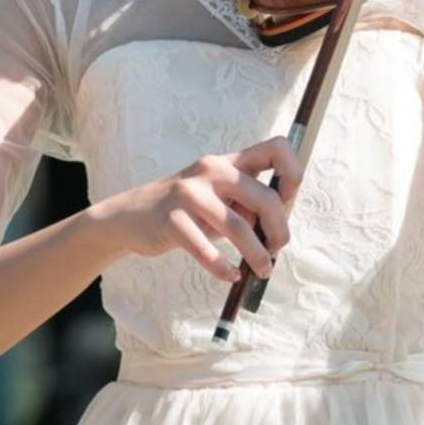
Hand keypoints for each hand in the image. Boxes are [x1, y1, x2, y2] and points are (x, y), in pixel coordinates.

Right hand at [85, 136, 301, 282]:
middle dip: (279, 230)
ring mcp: (190, 193)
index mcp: (229, 161)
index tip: (287, 202)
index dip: (293, 175)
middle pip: (265, 198)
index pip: (277, 149)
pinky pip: (206, 249)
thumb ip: (248, 203)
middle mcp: (212, 170)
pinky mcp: (171, 219)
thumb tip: (281, 228)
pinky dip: (223, 267)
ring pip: (239, 227)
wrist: (130, 216)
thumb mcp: (219, 197)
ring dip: (257, 255)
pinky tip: (231, 275)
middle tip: (276, 249)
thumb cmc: (188, 210)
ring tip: (262, 270)